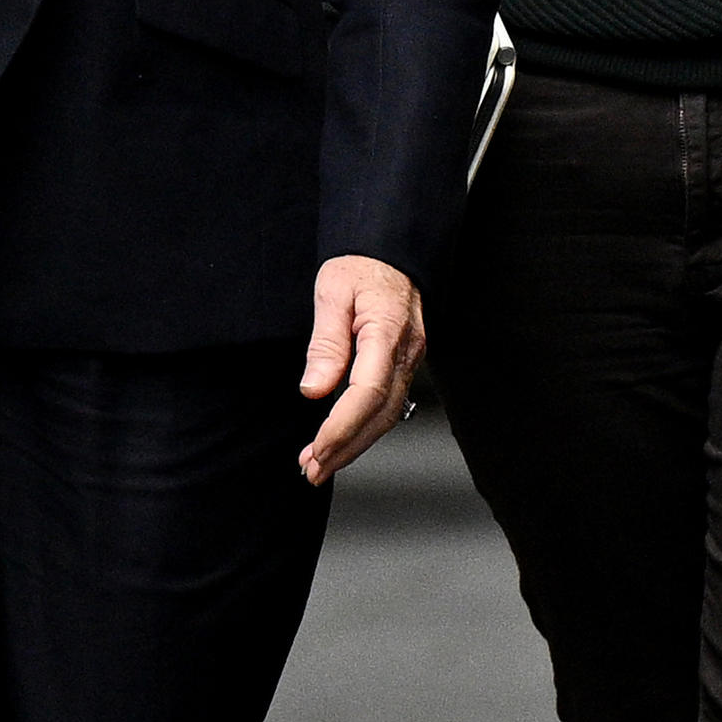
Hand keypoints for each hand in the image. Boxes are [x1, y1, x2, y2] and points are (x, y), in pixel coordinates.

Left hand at [298, 254, 424, 482]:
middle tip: (312, 471)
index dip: (342, 426)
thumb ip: (325, 343)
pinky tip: (341, 441)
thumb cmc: (359, 265)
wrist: (389, 250)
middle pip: (381, 414)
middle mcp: (407, 351)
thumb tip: (315, 390)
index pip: (368, 392)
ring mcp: (410, 360)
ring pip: (387, 416)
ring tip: (319, 465)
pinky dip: (363, 429)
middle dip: (346, 447)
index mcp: (388, 331)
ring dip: (354, 445)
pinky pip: (387, 405)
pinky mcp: (403, 365)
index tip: (316, 449)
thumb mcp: (332, 292)